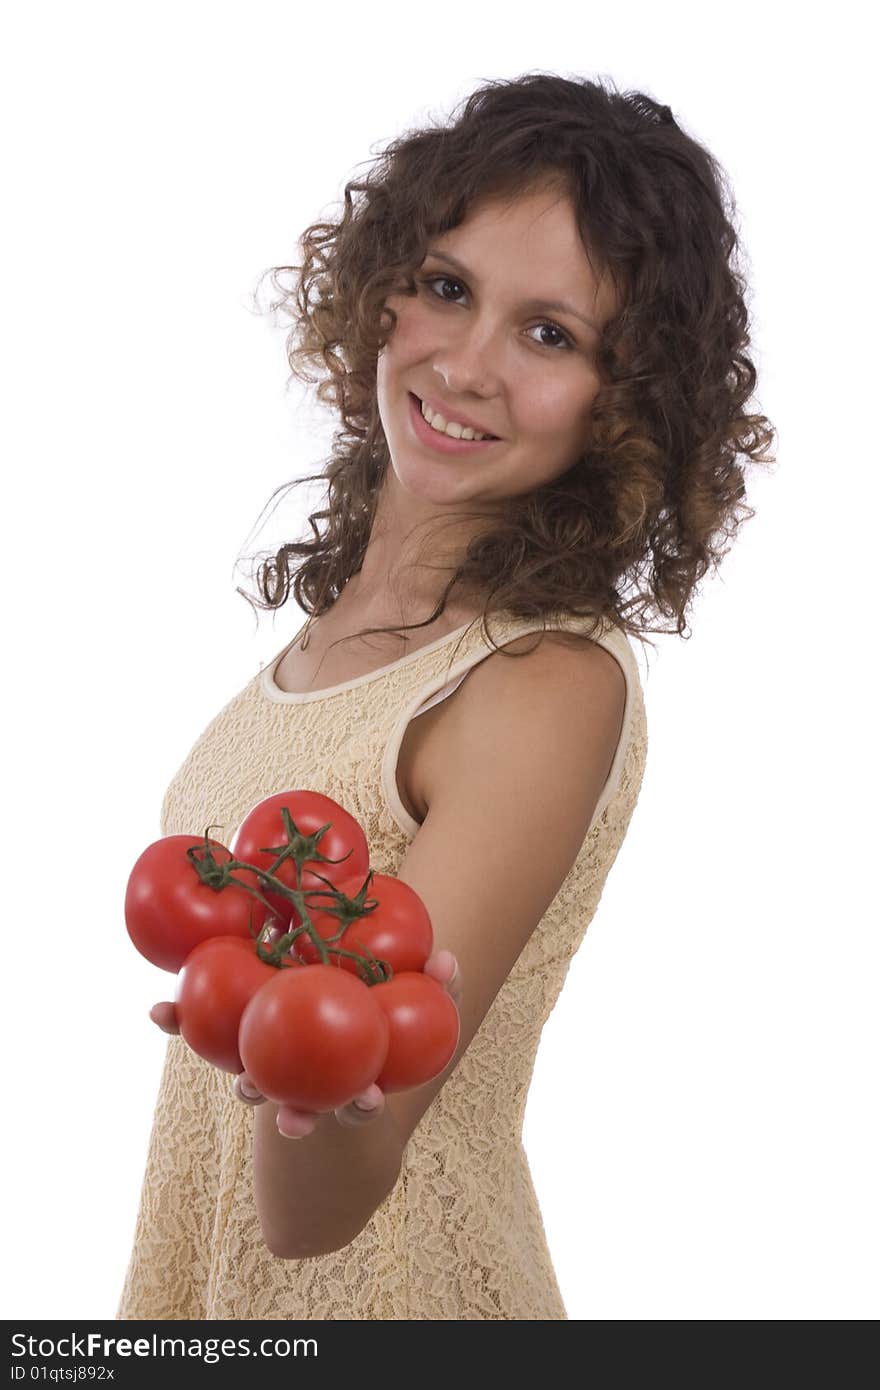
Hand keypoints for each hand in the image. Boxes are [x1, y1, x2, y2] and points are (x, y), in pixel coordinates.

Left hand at [149, 950, 462, 1139]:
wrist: (322, 1022)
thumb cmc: (378, 1019)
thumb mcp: (417, 1006)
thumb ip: (437, 986)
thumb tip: (451, 960)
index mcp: (352, 1081)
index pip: (358, 1101)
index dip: (362, 1106)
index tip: (367, 1101)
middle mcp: (306, 1085)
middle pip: (299, 1110)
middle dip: (296, 1120)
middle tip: (293, 1120)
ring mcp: (266, 1069)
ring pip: (250, 1084)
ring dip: (243, 1087)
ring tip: (240, 1087)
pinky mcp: (231, 1041)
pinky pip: (203, 1033)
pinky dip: (180, 1023)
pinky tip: (157, 1012)